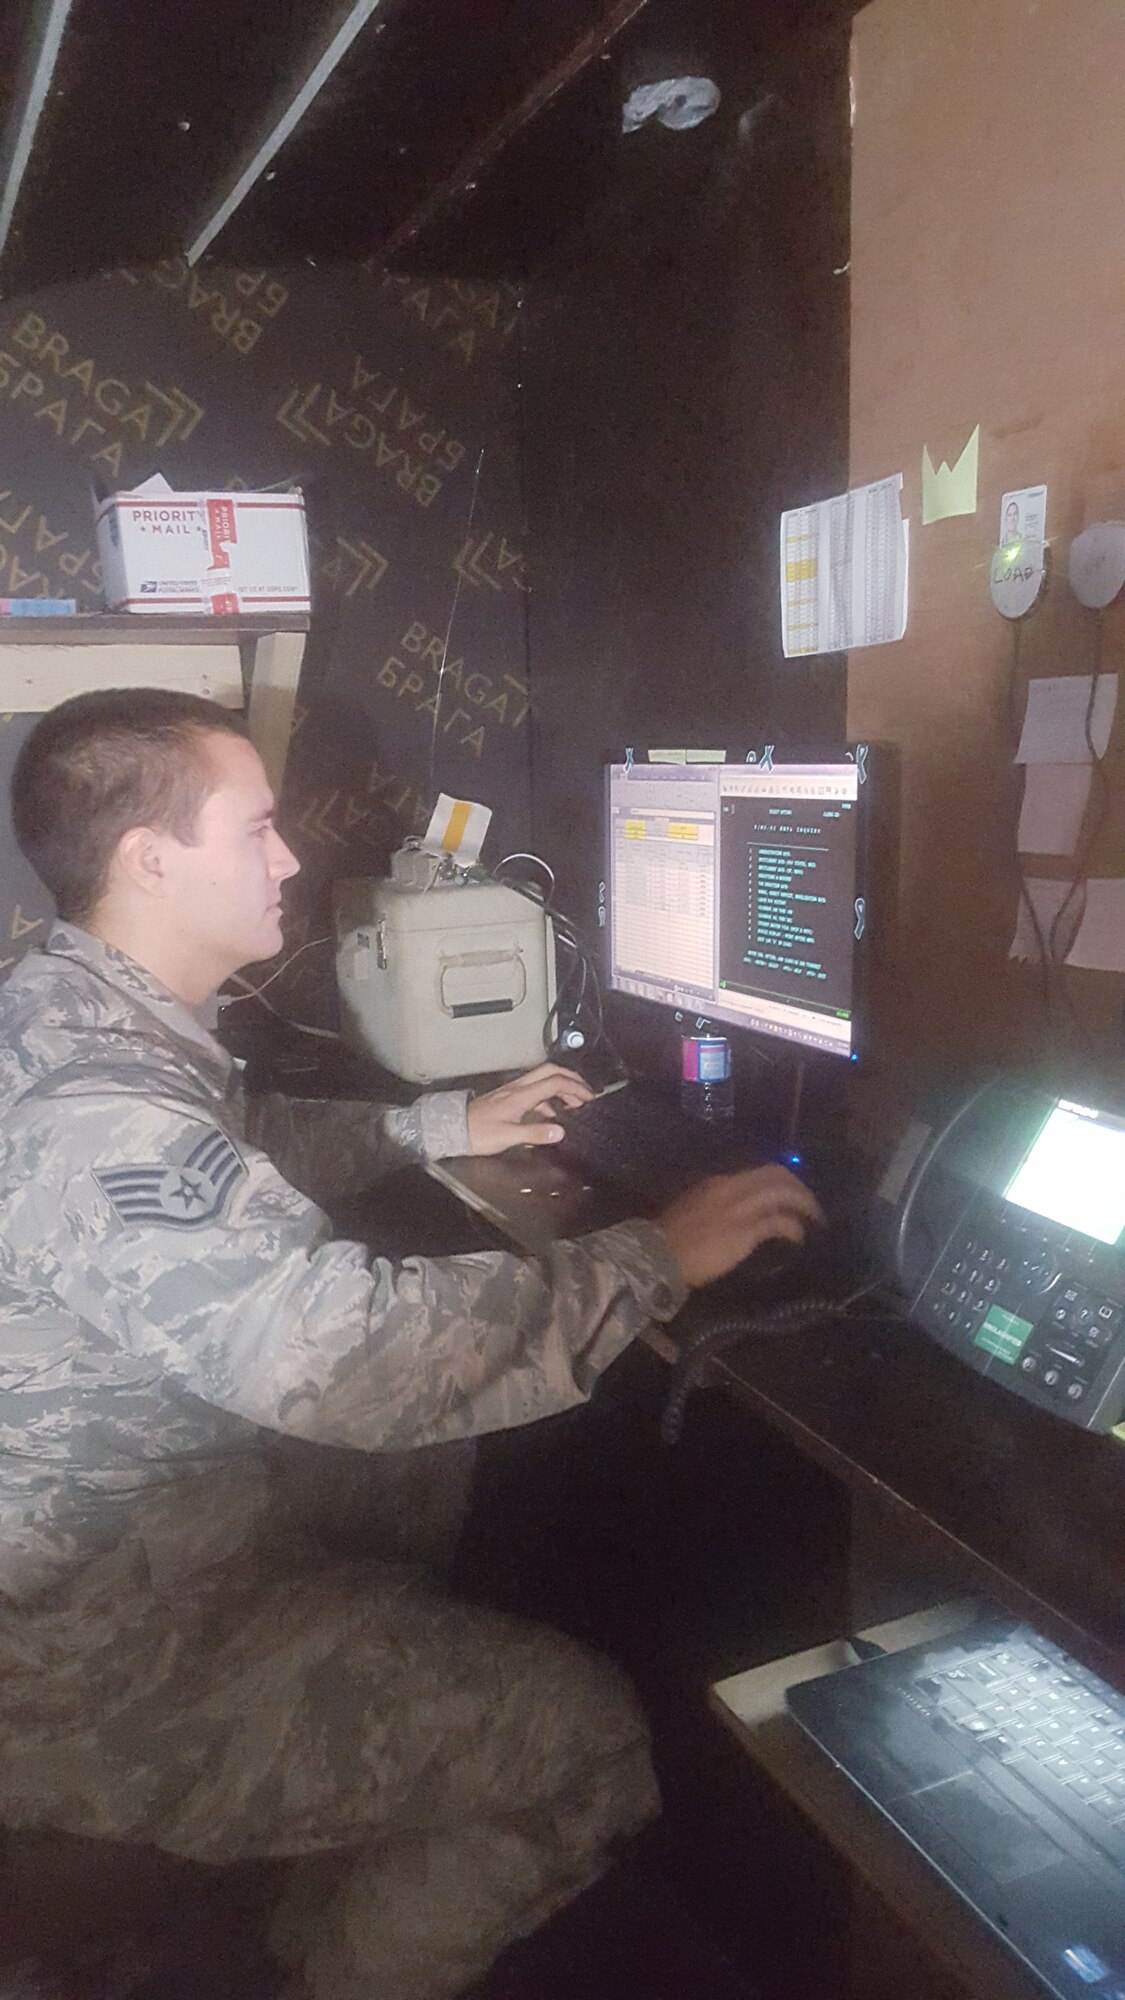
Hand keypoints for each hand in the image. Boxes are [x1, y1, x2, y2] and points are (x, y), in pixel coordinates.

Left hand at [467, 1064, 593, 1155]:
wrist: (453, 1129)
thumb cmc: (477, 1133)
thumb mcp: (508, 1136)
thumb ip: (535, 1134)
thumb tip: (560, 1132)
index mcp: (521, 1095)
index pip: (554, 1081)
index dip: (575, 1087)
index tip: (589, 1097)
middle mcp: (518, 1088)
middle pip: (550, 1071)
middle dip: (571, 1078)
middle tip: (586, 1092)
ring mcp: (512, 1092)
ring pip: (543, 1080)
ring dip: (561, 1087)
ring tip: (573, 1102)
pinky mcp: (508, 1098)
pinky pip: (534, 1092)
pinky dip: (548, 1098)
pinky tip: (550, 1114)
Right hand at [656, 1166, 823, 1290]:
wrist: (657, 1257)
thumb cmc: (670, 1239)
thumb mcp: (693, 1207)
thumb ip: (716, 1203)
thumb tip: (738, 1210)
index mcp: (718, 1182)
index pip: (760, 1171)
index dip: (782, 1181)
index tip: (793, 1193)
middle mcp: (731, 1188)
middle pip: (778, 1176)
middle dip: (800, 1188)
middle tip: (811, 1205)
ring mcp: (738, 1209)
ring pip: (783, 1194)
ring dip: (804, 1205)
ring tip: (815, 1220)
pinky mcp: (744, 1232)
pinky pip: (779, 1222)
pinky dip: (794, 1228)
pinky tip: (799, 1237)